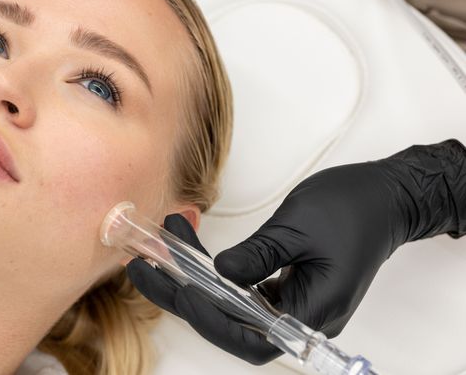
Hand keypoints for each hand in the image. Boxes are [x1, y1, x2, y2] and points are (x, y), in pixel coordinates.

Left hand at [127, 140, 464, 363]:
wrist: (386, 195)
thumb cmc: (352, 207)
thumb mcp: (298, 226)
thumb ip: (257, 255)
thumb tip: (216, 273)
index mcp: (313, 311)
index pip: (252, 337)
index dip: (212, 320)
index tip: (181, 290)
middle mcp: (301, 316)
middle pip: (233, 325)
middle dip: (185, 298)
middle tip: (146, 270)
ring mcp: (293, 302)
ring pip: (233, 307)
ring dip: (194, 282)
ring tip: (160, 252)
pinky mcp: (285, 286)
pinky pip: (242, 289)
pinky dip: (213, 272)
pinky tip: (189, 251)